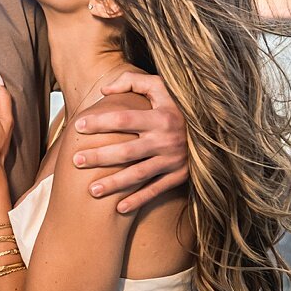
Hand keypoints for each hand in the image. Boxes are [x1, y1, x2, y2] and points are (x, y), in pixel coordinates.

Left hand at [71, 72, 187, 213]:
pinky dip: (138, 200)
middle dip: (99, 157)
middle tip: (76, 161)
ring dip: (114, 184)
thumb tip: (104, 90)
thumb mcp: (161, 87)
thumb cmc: (179, 106)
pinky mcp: (179, 176)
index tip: (78, 126)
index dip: (100, 122)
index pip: (124, 119)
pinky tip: (118, 209)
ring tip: (91, 191)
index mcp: (160, 117)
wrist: (215, 130)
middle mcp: (166, 140)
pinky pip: (155, 190)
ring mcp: (173, 160)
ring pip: (138, 175)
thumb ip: (132, 82)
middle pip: (126, 151)